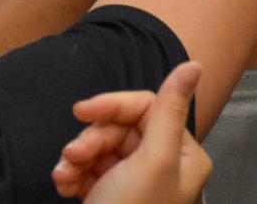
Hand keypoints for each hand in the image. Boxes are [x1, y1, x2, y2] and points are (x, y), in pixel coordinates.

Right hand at [54, 61, 210, 201]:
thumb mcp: (152, 160)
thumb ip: (168, 110)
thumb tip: (193, 66)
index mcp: (182, 155)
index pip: (148, 108)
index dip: (113, 106)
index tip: (83, 111)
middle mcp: (163, 167)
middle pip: (121, 128)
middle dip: (91, 140)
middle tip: (72, 156)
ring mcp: (135, 183)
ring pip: (101, 147)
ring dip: (77, 158)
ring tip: (64, 175)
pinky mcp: (111, 196)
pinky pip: (89, 170)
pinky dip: (73, 174)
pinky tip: (63, 185)